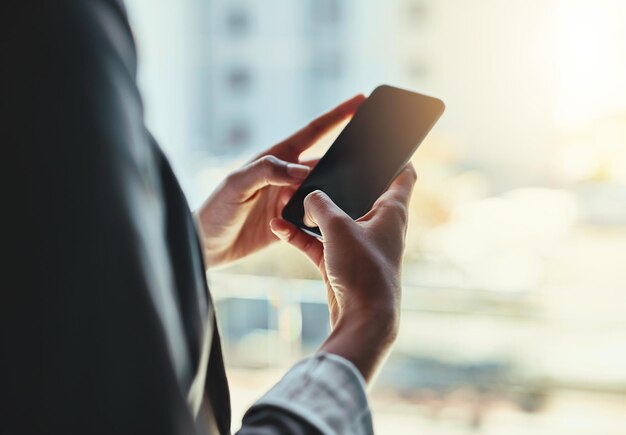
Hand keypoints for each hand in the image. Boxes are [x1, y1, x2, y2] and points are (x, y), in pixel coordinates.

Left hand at [196, 95, 364, 267]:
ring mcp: (289, 200)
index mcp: (274, 159)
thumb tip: (303, 171)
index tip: (361, 101)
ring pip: (323, 192)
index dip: (337, 116)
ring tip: (364, 190)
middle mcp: (286, 178)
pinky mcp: (290, 224)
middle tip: (376, 152)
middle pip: (324, 163)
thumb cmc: (214, 210)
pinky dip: (327, 218)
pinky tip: (341, 220)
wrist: (204, 246)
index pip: (312, 132)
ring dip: (339, 192)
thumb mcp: (236, 184)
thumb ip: (267, 172)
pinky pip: (315, 219)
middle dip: (348, 156)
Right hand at [269, 165, 416, 381]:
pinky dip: (300, 235)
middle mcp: (377, 225)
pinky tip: (279, 228)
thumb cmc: (363, 270)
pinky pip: (318, 242)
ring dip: (311, 211)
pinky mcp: (341, 263)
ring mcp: (358, 245)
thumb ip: (320, 205)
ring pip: (333, 219)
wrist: (362, 320)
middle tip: (314, 169)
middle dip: (336, 183)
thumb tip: (309, 197)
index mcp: (391, 210)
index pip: (404, 174)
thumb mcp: (338, 228)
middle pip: (359, 193)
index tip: (380, 143)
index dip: (396, 156)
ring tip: (287, 199)